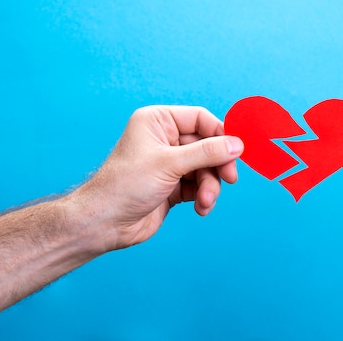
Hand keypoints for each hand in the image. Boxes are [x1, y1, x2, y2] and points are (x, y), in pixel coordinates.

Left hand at [73, 106, 243, 249]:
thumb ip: (207, 153)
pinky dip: (204, 197)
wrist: (104, 224)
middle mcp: (165, 139)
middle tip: (229, 179)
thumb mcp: (170, 164)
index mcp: (158, 121)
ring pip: (207, 169)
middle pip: (208, 146)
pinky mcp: (174, 186)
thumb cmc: (126, 185)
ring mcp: (170, 163)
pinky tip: (201, 208)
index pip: (200, 119)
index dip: (220, 134)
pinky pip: (201, 186)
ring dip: (210, 186)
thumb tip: (238, 144)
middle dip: (217, 166)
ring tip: (205, 202)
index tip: (236, 151)